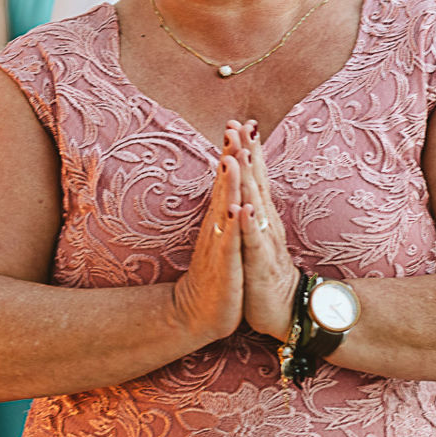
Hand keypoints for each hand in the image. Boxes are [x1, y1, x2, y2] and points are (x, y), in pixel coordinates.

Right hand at [168, 147, 243, 345]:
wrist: (196, 312)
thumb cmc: (213, 274)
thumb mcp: (219, 238)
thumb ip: (221, 210)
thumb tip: (225, 185)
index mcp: (219, 220)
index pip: (226, 181)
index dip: (232, 152)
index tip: (238, 124)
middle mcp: (216, 228)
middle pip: (223, 187)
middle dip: (229, 157)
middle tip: (232, 128)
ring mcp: (219, 246)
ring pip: (224, 209)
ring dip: (228, 184)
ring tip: (232, 158)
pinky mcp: (225, 267)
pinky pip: (230, 243)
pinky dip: (235, 226)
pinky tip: (238, 209)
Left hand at [232, 120, 298, 341]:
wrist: (284, 311)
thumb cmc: (265, 272)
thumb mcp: (258, 236)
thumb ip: (255, 208)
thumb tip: (250, 182)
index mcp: (262, 216)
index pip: (254, 178)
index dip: (247, 151)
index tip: (237, 123)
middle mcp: (266, 224)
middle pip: (256, 183)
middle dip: (247, 153)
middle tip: (238, 125)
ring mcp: (265, 243)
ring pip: (255, 206)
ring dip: (248, 180)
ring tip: (240, 154)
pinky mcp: (260, 265)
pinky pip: (253, 242)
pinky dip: (248, 224)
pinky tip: (243, 208)